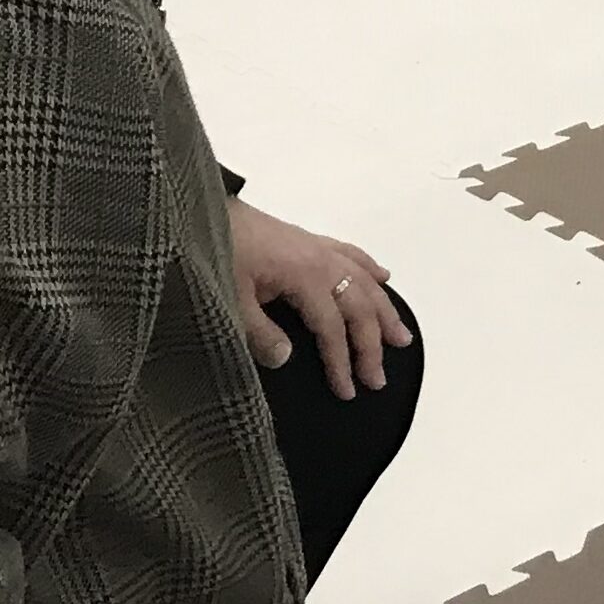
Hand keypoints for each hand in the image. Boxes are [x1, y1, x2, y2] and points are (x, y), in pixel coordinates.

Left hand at [228, 202, 410, 398]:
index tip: (347, 390)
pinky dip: (371, 267)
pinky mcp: (309, 241)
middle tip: (378, 379)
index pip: (332, 328)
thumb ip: (257, 332)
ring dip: (385, 310)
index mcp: (306, 277)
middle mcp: (323, 261)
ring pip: (365, 281)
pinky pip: (352, 254)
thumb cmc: (217, 251)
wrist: (203, 212)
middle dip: (371, 345)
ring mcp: (319, 249)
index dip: (341, 361)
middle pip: (359, 307)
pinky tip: (383, 277)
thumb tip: (286, 360)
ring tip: (401, 336)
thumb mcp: (229, 297)